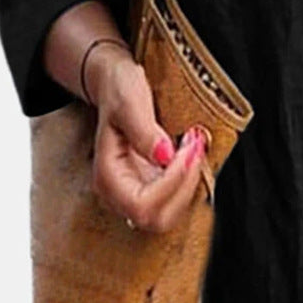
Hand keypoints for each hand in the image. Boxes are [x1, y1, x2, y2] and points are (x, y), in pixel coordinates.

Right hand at [86, 43, 206, 232]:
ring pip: (167, 214)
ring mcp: (134, 190)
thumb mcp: (131, 103)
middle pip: (155, 218)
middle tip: (196, 148)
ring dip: (189, 184)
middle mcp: (117, 192)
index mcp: (106, 177)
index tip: (188, 148)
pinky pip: (173, 199)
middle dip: (184, 186)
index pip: (142, 205)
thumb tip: (165, 157)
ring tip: (195, 148)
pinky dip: (189, 181)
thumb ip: (145, 132)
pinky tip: (192, 154)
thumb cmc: (120, 91)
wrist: (116, 84)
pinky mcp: (150, 185)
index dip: (171, 182)